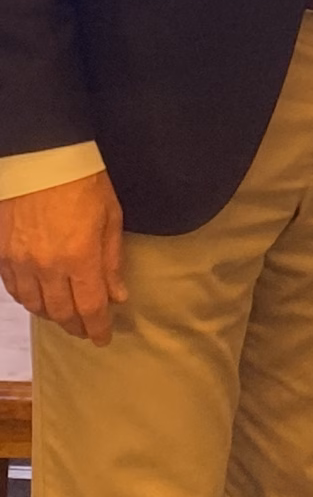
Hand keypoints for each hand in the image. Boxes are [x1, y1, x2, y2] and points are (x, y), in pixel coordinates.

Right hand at [0, 170, 126, 345]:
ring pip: (35, 306)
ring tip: (65, 316)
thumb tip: (117, 296)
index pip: (90, 308)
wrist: (41, 157)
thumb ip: (112, 260)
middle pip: (61, 313)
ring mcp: (21, 263)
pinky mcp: (3, 255)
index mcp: (80, 258)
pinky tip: (39, 299)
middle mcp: (48, 267)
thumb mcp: (111, 217)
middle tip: (86, 329)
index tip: (104, 338)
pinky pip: (14, 290)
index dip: (98, 328)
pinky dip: (29, 300)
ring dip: (52, 316)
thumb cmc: (84, 182)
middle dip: (76, 326)